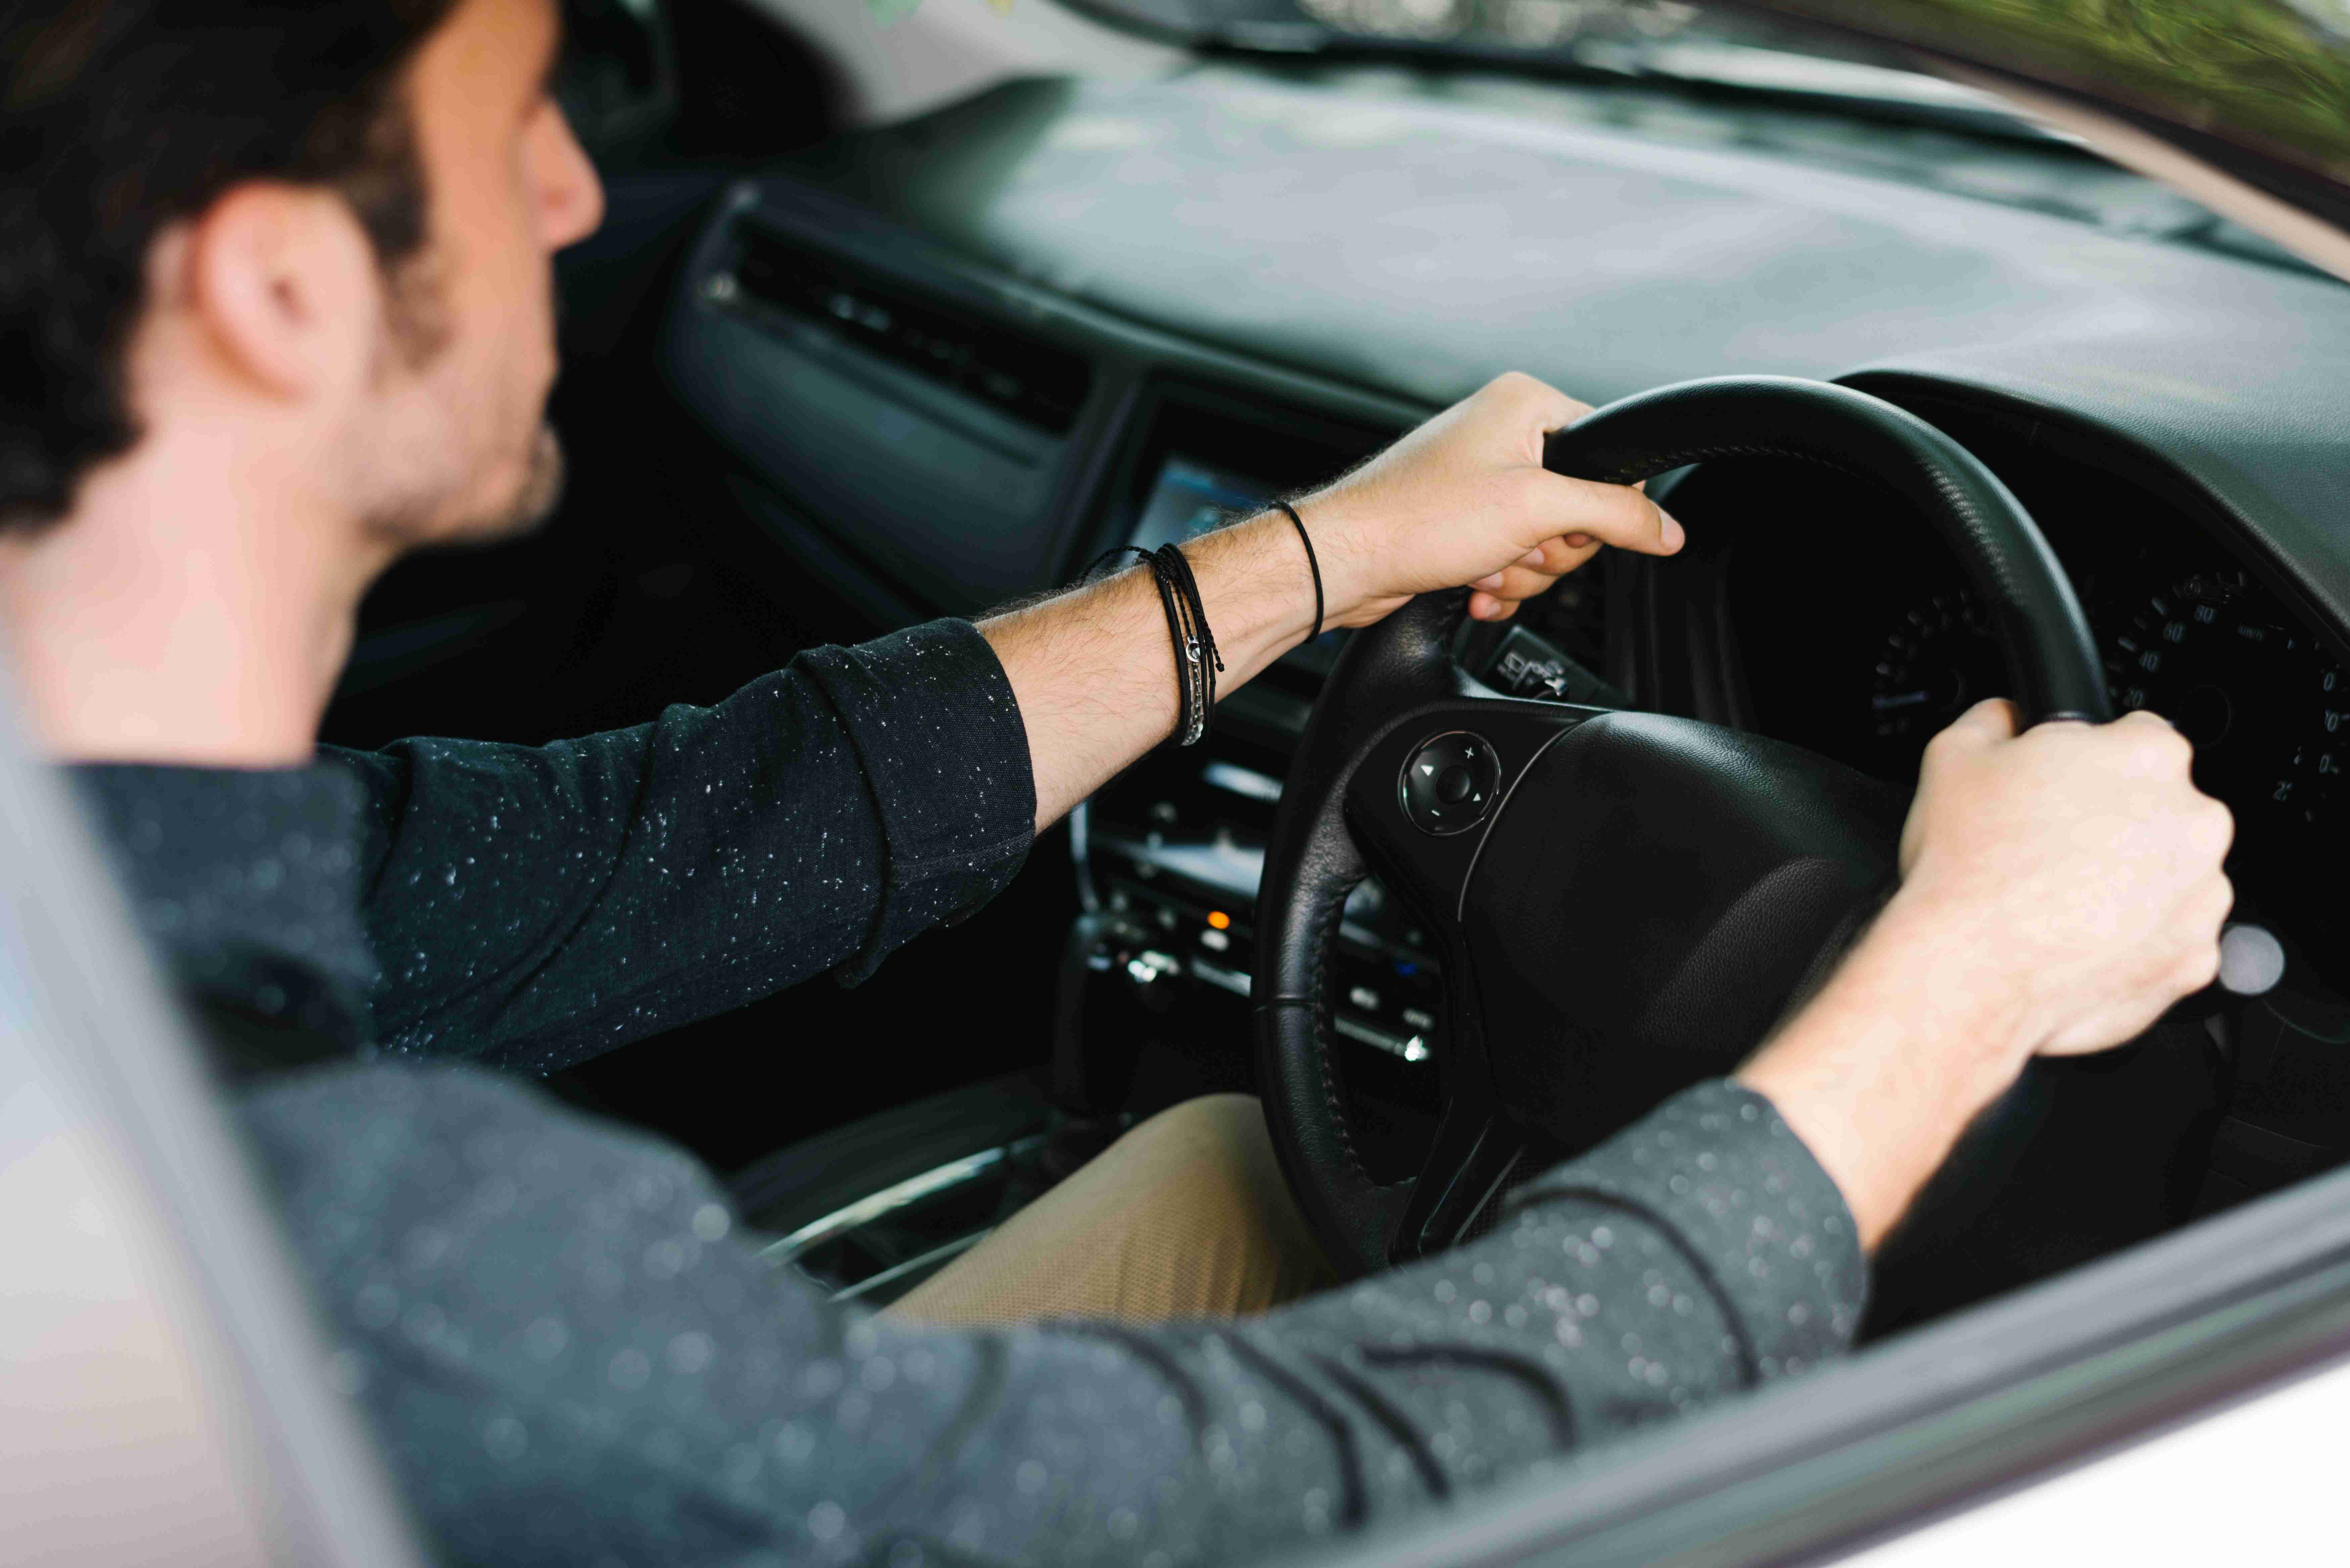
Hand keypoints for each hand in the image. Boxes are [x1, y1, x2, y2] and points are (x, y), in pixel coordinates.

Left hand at [1298, 372, 1684, 625]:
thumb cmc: (1417, 518)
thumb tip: (1668, 530)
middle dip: (1547, 548)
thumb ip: (1614, 516)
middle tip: (1511, 546)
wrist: (1346, 562)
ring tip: (1479, 564)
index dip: (1597, 505)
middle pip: (1579, 508)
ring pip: (1545, 543)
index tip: (1564, 525)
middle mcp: (1503, 435)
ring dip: (1518, 571)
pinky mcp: (1464, 525)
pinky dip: (1497, 583)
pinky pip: (1512, 561)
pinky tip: (1470, 585)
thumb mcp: (1537, 510)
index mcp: (1525, 404)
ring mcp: (1482, 482)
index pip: (1608, 452)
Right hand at [1893, 698, 2234, 1058]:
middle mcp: (2194, 822)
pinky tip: (2077, 940)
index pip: (2139, 737)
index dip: (2091, 764)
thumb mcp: (1953, 756)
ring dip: (2130, 885)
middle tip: (2052, 850)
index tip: (2064, 790)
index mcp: (2147, 755)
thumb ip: (1994, 720)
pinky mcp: (2196, 959)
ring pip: (2173, 878)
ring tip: (2060, 902)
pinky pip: (2170, 941)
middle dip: (2117, 826)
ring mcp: (2203, 895)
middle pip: (2164, 810)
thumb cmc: (1968, 867)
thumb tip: (2006, 718)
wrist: (1970, 971)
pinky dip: (2134, 942)